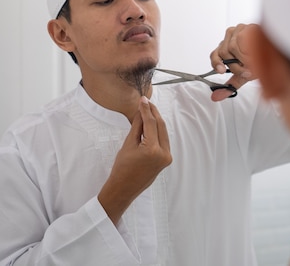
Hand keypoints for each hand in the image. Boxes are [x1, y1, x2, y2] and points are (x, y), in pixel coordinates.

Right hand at [98, 97, 171, 223]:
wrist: (124, 188)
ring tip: (148, 110)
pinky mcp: (166, 160)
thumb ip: (137, 126)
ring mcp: (167, 157)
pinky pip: (164, 141)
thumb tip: (141, 111)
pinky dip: (158, 131)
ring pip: (164, 133)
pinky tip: (151, 123)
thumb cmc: (122, 168)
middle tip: (146, 102)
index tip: (143, 100)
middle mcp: (163, 153)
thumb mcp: (128, 144)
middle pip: (161, 126)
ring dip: (157, 121)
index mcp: (152, 150)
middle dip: (154, 113)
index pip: (151, 123)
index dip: (146, 109)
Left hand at [209, 23, 257, 100]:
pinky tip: (255, 53)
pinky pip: (240, 42)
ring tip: (254, 61)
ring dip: (242, 60)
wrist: (278, 53)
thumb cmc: (261, 61)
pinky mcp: (247, 26)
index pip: (215, 54)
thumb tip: (215, 97)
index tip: (222, 70)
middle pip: (223, 52)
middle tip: (246, 71)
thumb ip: (231, 85)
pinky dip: (247, 52)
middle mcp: (231, 37)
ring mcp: (239, 29)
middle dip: (235, 66)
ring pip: (230, 48)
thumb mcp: (244, 75)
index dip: (216, 62)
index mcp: (228, 47)